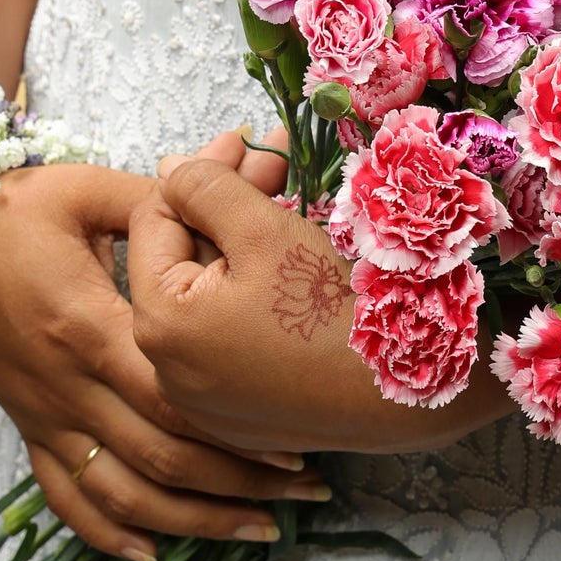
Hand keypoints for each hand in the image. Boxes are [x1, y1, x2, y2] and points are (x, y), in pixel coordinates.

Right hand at [0, 163, 331, 560]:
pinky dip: (108, 531)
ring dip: (192, 521)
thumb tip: (244, 159)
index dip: (237, 428)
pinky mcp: (28, 426)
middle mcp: (65, 383)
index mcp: (86, 324)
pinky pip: (64, 495)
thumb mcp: (87, 189)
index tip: (299, 442)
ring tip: (261, 529)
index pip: (172, 393)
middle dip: (240, 482)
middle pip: (160, 454)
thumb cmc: (12, 204)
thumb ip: (164, 198)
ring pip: (120, 491)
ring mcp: (43, 413)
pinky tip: (153, 554)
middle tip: (310, 488)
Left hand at [128, 133, 512, 453]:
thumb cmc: (333, 310)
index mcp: (161, 324)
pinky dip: (259, 298)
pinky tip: (298, 267)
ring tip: (294, 206)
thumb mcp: (264, 230)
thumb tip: (169, 170)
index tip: (247, 143)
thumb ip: (206, 189)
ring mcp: (207, 401)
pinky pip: (236, 341)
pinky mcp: (245, 417)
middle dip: (228, 205)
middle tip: (279, 163)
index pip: (153, 221)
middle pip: (186, 261)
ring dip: (245, 246)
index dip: (199, 172)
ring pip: (213, 299)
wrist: (407, 391)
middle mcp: (169, 372)